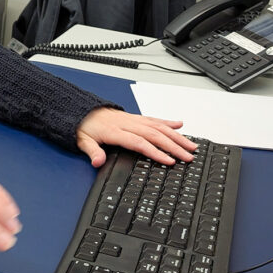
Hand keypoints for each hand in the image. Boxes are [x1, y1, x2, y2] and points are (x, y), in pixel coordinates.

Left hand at [76, 108, 197, 167]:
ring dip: (176, 136)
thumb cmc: (83, 126)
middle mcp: (128, 123)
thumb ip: (91, 151)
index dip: (156, 152)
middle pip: (155, 135)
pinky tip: (180, 125)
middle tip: (188, 156)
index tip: (170, 160)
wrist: (81, 110)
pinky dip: (168, 121)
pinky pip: (154, 119)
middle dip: (174, 146)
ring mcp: (133, 119)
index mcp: (116, 131)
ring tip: (191, 145)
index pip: (140, 142)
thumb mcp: (82, 141)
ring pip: (159, 127)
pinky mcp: (135, 117)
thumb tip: (97, 162)